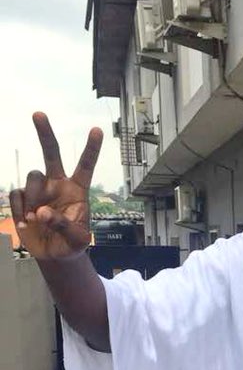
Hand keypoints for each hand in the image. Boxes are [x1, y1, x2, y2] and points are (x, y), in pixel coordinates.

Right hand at [10, 114, 102, 260]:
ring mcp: (40, 190)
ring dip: (32, 196)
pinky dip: (19, 210)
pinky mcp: (23, 199)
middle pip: (52, 154)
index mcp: (78, 190)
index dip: (91, 149)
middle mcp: (58, 184)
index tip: (97, 130)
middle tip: (38, 114)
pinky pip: (17, 195)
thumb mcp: (77, 239)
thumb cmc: (72, 244)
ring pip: (32, 177)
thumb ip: (63, 225)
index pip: (86, 166)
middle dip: (45, 134)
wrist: (55, 255)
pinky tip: (26, 223)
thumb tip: (42, 212)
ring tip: (36, 219)